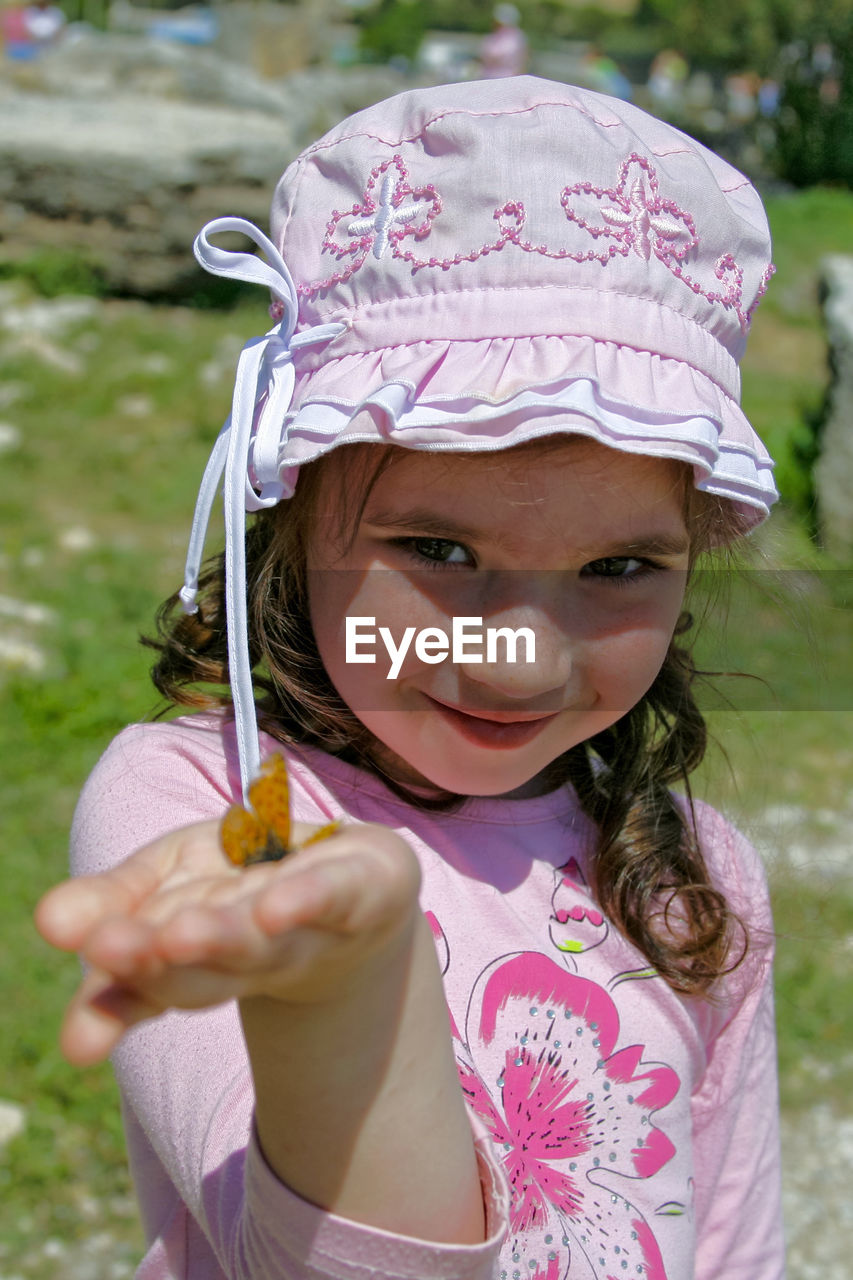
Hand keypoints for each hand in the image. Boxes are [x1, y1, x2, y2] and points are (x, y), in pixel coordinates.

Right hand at [35, 818, 421, 1065]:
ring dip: (221, 940)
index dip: (117, 992)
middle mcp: (254, 956)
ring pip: (263, 944)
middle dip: (158, 962)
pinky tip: (277, 906)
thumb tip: (50, 922)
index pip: (151, 982)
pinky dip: (305, 900)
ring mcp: (311, 928)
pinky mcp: (364, 889)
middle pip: (205, 970)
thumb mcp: (169, 881)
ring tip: (181, 933)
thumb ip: (111, 905)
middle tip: (115, 949)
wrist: (363, 898)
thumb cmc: (250, 884)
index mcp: (199, 957)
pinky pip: (335, 896)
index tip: (79, 1011)